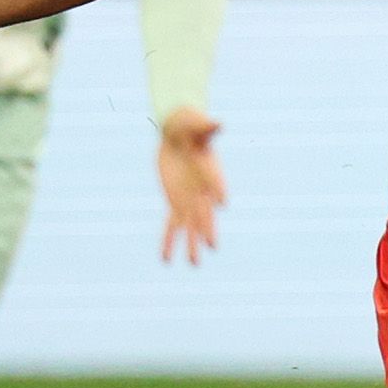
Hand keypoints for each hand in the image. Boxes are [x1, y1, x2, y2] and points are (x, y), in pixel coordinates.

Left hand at [156, 111, 226, 262]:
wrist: (177, 135)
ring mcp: (189, 200)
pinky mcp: (175, 203)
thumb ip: (206, 127)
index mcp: (210, 171)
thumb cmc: (189, 127)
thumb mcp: (195, 125)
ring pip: (190, 226)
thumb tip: (219, 123)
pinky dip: (168, 241)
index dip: (218, 190)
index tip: (222, 202)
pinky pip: (171, 225)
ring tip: (193, 265)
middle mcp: (202, 191)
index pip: (215, 182)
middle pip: (206, 212)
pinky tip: (165, 259)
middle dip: (207, 229)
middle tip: (212, 246)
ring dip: (191, 244)